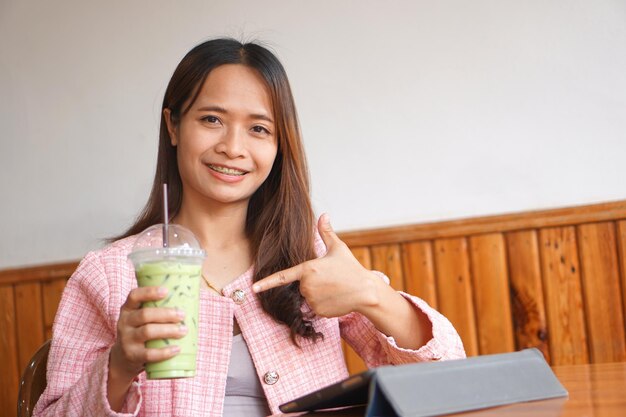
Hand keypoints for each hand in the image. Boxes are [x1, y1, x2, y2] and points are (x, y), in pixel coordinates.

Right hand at [109, 286, 186, 380]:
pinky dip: (164, 352)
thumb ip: (156, 309)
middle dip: (166, 314)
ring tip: (184, 331)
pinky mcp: (132, 355)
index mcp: (128, 309)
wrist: (123, 358)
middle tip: (182, 315)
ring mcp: (127, 340)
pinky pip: (148, 354)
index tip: (166, 291)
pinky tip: (177, 349)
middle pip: (145, 314)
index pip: (134, 296)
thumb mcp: (141, 318)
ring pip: (147, 332)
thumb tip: (189, 298)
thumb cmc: (140, 331)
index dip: (149, 292)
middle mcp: (124, 322)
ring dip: (168, 330)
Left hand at [253, 214, 380, 317]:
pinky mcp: (319, 311)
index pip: (283, 277)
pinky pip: (316, 307)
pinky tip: (336, 298)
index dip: (266, 283)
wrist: (365, 291)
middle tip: (331, 278)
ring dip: (319, 293)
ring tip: (335, 288)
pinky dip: (324, 304)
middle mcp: (307, 286)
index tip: (253, 288)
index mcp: (308, 268)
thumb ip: (326, 232)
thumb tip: (324, 215)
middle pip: (302, 285)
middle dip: (314, 282)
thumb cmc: (351, 268)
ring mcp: (312, 300)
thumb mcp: (338, 248)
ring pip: (309, 297)